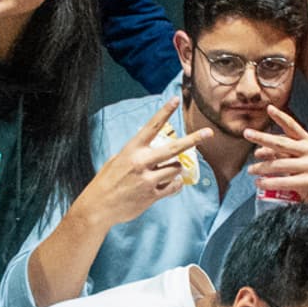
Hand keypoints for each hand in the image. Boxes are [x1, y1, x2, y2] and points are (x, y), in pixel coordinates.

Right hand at [78, 98, 210, 228]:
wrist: (98, 206)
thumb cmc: (107, 181)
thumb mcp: (117, 159)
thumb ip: (136, 153)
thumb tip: (153, 147)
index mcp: (132, 150)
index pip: (152, 126)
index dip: (164, 112)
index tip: (176, 99)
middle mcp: (142, 162)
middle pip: (174, 148)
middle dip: (193, 139)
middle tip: (209, 133)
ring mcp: (148, 180)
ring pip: (176, 168)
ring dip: (176, 168)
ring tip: (165, 172)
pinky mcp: (152, 195)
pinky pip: (174, 186)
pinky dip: (175, 184)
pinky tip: (171, 183)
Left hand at [244, 104, 307, 201]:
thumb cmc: (307, 174)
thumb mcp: (295, 159)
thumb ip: (279, 153)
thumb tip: (257, 152)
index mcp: (306, 142)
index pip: (292, 127)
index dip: (281, 117)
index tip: (269, 108)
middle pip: (281, 143)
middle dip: (262, 137)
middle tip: (246, 133)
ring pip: (279, 164)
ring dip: (261, 167)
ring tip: (250, 170)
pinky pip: (283, 181)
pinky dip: (269, 182)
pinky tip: (259, 182)